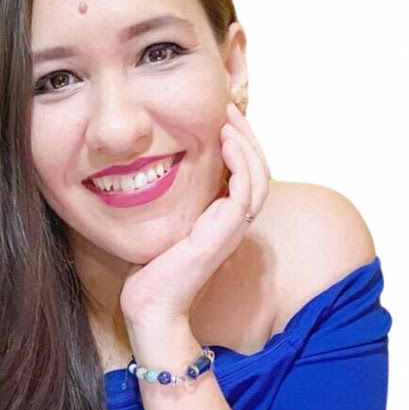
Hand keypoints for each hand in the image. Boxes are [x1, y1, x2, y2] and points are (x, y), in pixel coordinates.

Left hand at [120, 102, 270, 327]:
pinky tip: (226, 141)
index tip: (219, 115)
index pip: (242, 172)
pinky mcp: (226, 232)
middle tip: (228, 106)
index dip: (237, 142)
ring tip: (229, 117)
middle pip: (256, 168)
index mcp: (222, 218)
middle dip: (245, 134)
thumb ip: (173, 201)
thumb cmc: (150, 268)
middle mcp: (233, 222)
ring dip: (246, 142)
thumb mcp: (163, 223)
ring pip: (258, 175)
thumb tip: (153, 170)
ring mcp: (233, 228)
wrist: (150, 304)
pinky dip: (241, 163)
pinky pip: (246, 189)